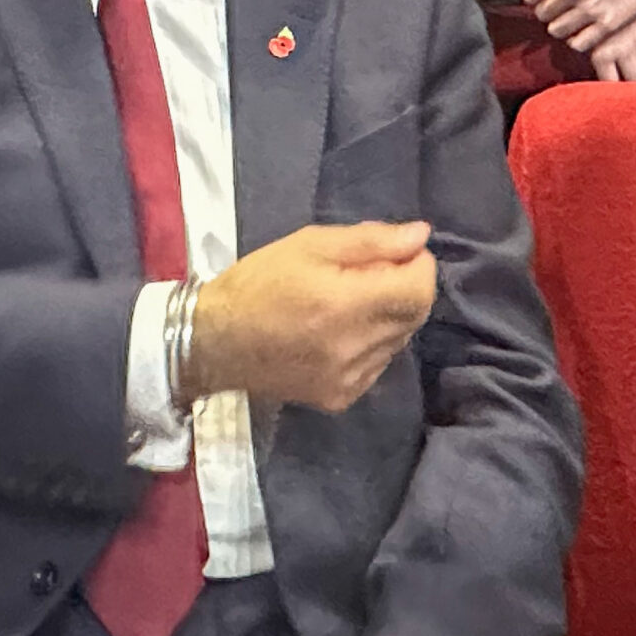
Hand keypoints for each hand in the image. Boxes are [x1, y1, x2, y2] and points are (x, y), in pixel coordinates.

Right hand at [186, 222, 436, 412]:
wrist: (214, 343)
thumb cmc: (257, 283)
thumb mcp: (309, 245)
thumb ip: (371, 241)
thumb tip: (421, 237)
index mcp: (343, 304)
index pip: (419, 289)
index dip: (418, 265)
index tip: (398, 253)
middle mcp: (353, 348)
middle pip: (414, 315)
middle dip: (404, 287)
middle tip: (369, 273)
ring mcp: (349, 380)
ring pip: (399, 340)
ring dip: (389, 316)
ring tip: (351, 302)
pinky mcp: (341, 398)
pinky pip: (379, 364)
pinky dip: (372, 343)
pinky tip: (340, 332)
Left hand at [509, 0, 635, 53]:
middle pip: (542, 15)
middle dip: (548, 11)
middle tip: (560, 5)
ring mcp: (590, 9)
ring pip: (557, 31)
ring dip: (561, 26)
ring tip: (571, 16)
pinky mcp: (607, 24)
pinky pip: (578, 43)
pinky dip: (577, 39)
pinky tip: (583, 28)